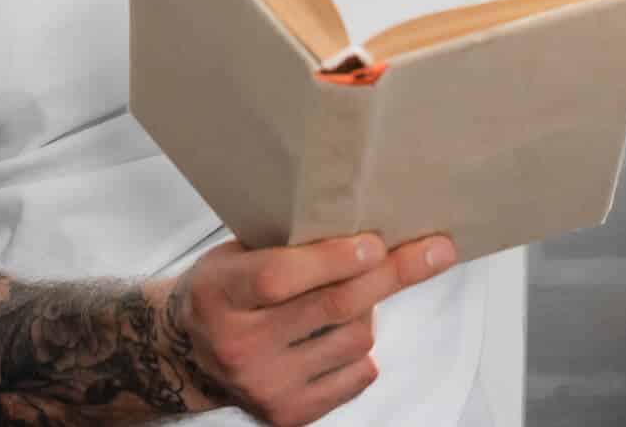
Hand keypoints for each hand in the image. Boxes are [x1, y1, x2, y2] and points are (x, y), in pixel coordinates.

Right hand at [156, 231, 456, 425]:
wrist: (189, 355)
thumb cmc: (226, 289)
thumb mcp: (236, 254)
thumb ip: (287, 244)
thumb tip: (365, 219)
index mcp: (220, 294)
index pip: (280, 278)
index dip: (331, 260)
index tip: (376, 243)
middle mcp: (239, 346)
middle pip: (333, 307)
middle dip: (391, 275)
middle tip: (436, 251)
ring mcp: (265, 385)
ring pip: (356, 338)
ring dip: (368, 310)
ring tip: (347, 297)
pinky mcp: (289, 414)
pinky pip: (359, 374)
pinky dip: (362, 350)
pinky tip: (339, 335)